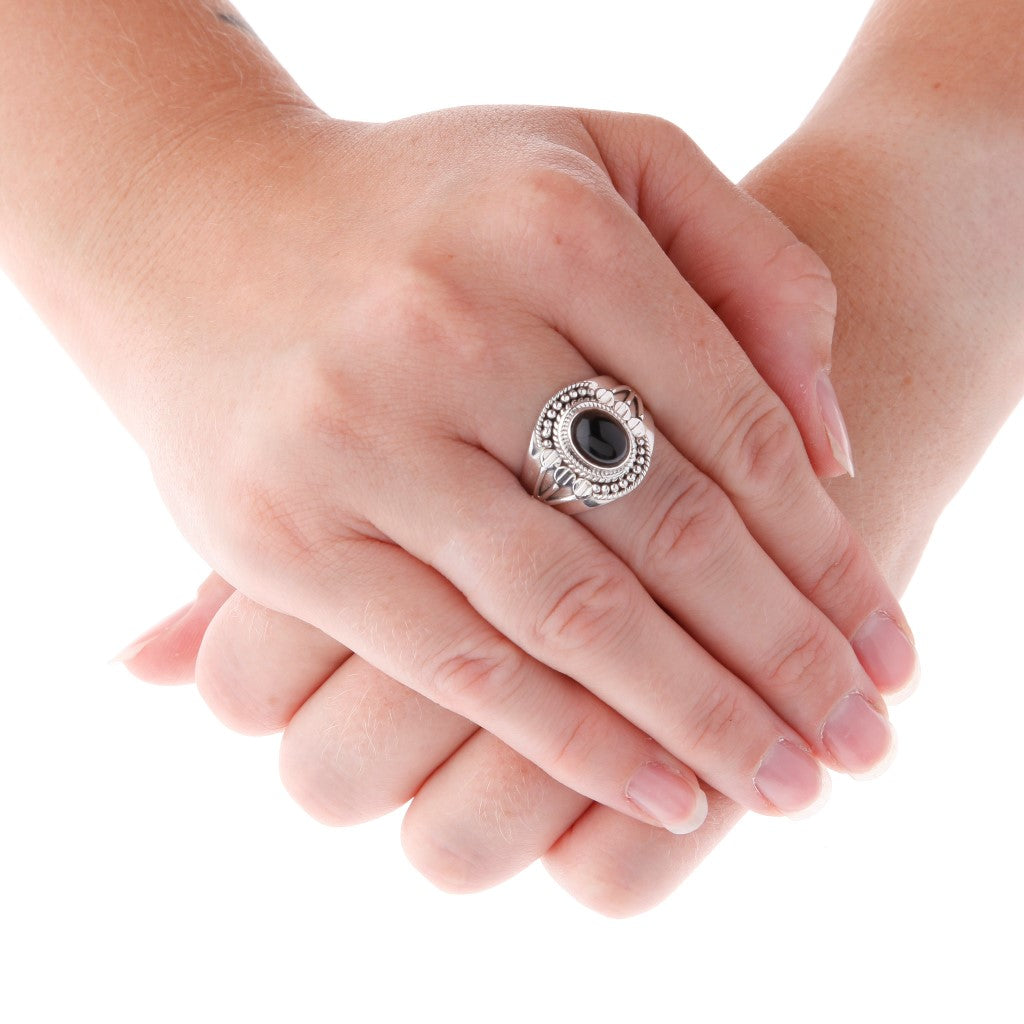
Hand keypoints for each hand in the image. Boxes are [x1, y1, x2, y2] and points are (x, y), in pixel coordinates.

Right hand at [104, 104, 918, 832]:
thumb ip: (749, 269)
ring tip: (787, 784)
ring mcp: (354, 436)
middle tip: (862, 741)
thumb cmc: (426, 209)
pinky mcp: (281, 535)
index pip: (740, 424)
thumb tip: (830, 449)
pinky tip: (660, 792)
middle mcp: (447, 326)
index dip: (829, 553)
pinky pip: (456, 658)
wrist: (199, 219)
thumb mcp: (600, 165)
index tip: (887, 646)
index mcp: (548, 228)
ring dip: (699, 718)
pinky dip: (569, 739)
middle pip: (669, 529)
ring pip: (573, 614)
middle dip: (786, 656)